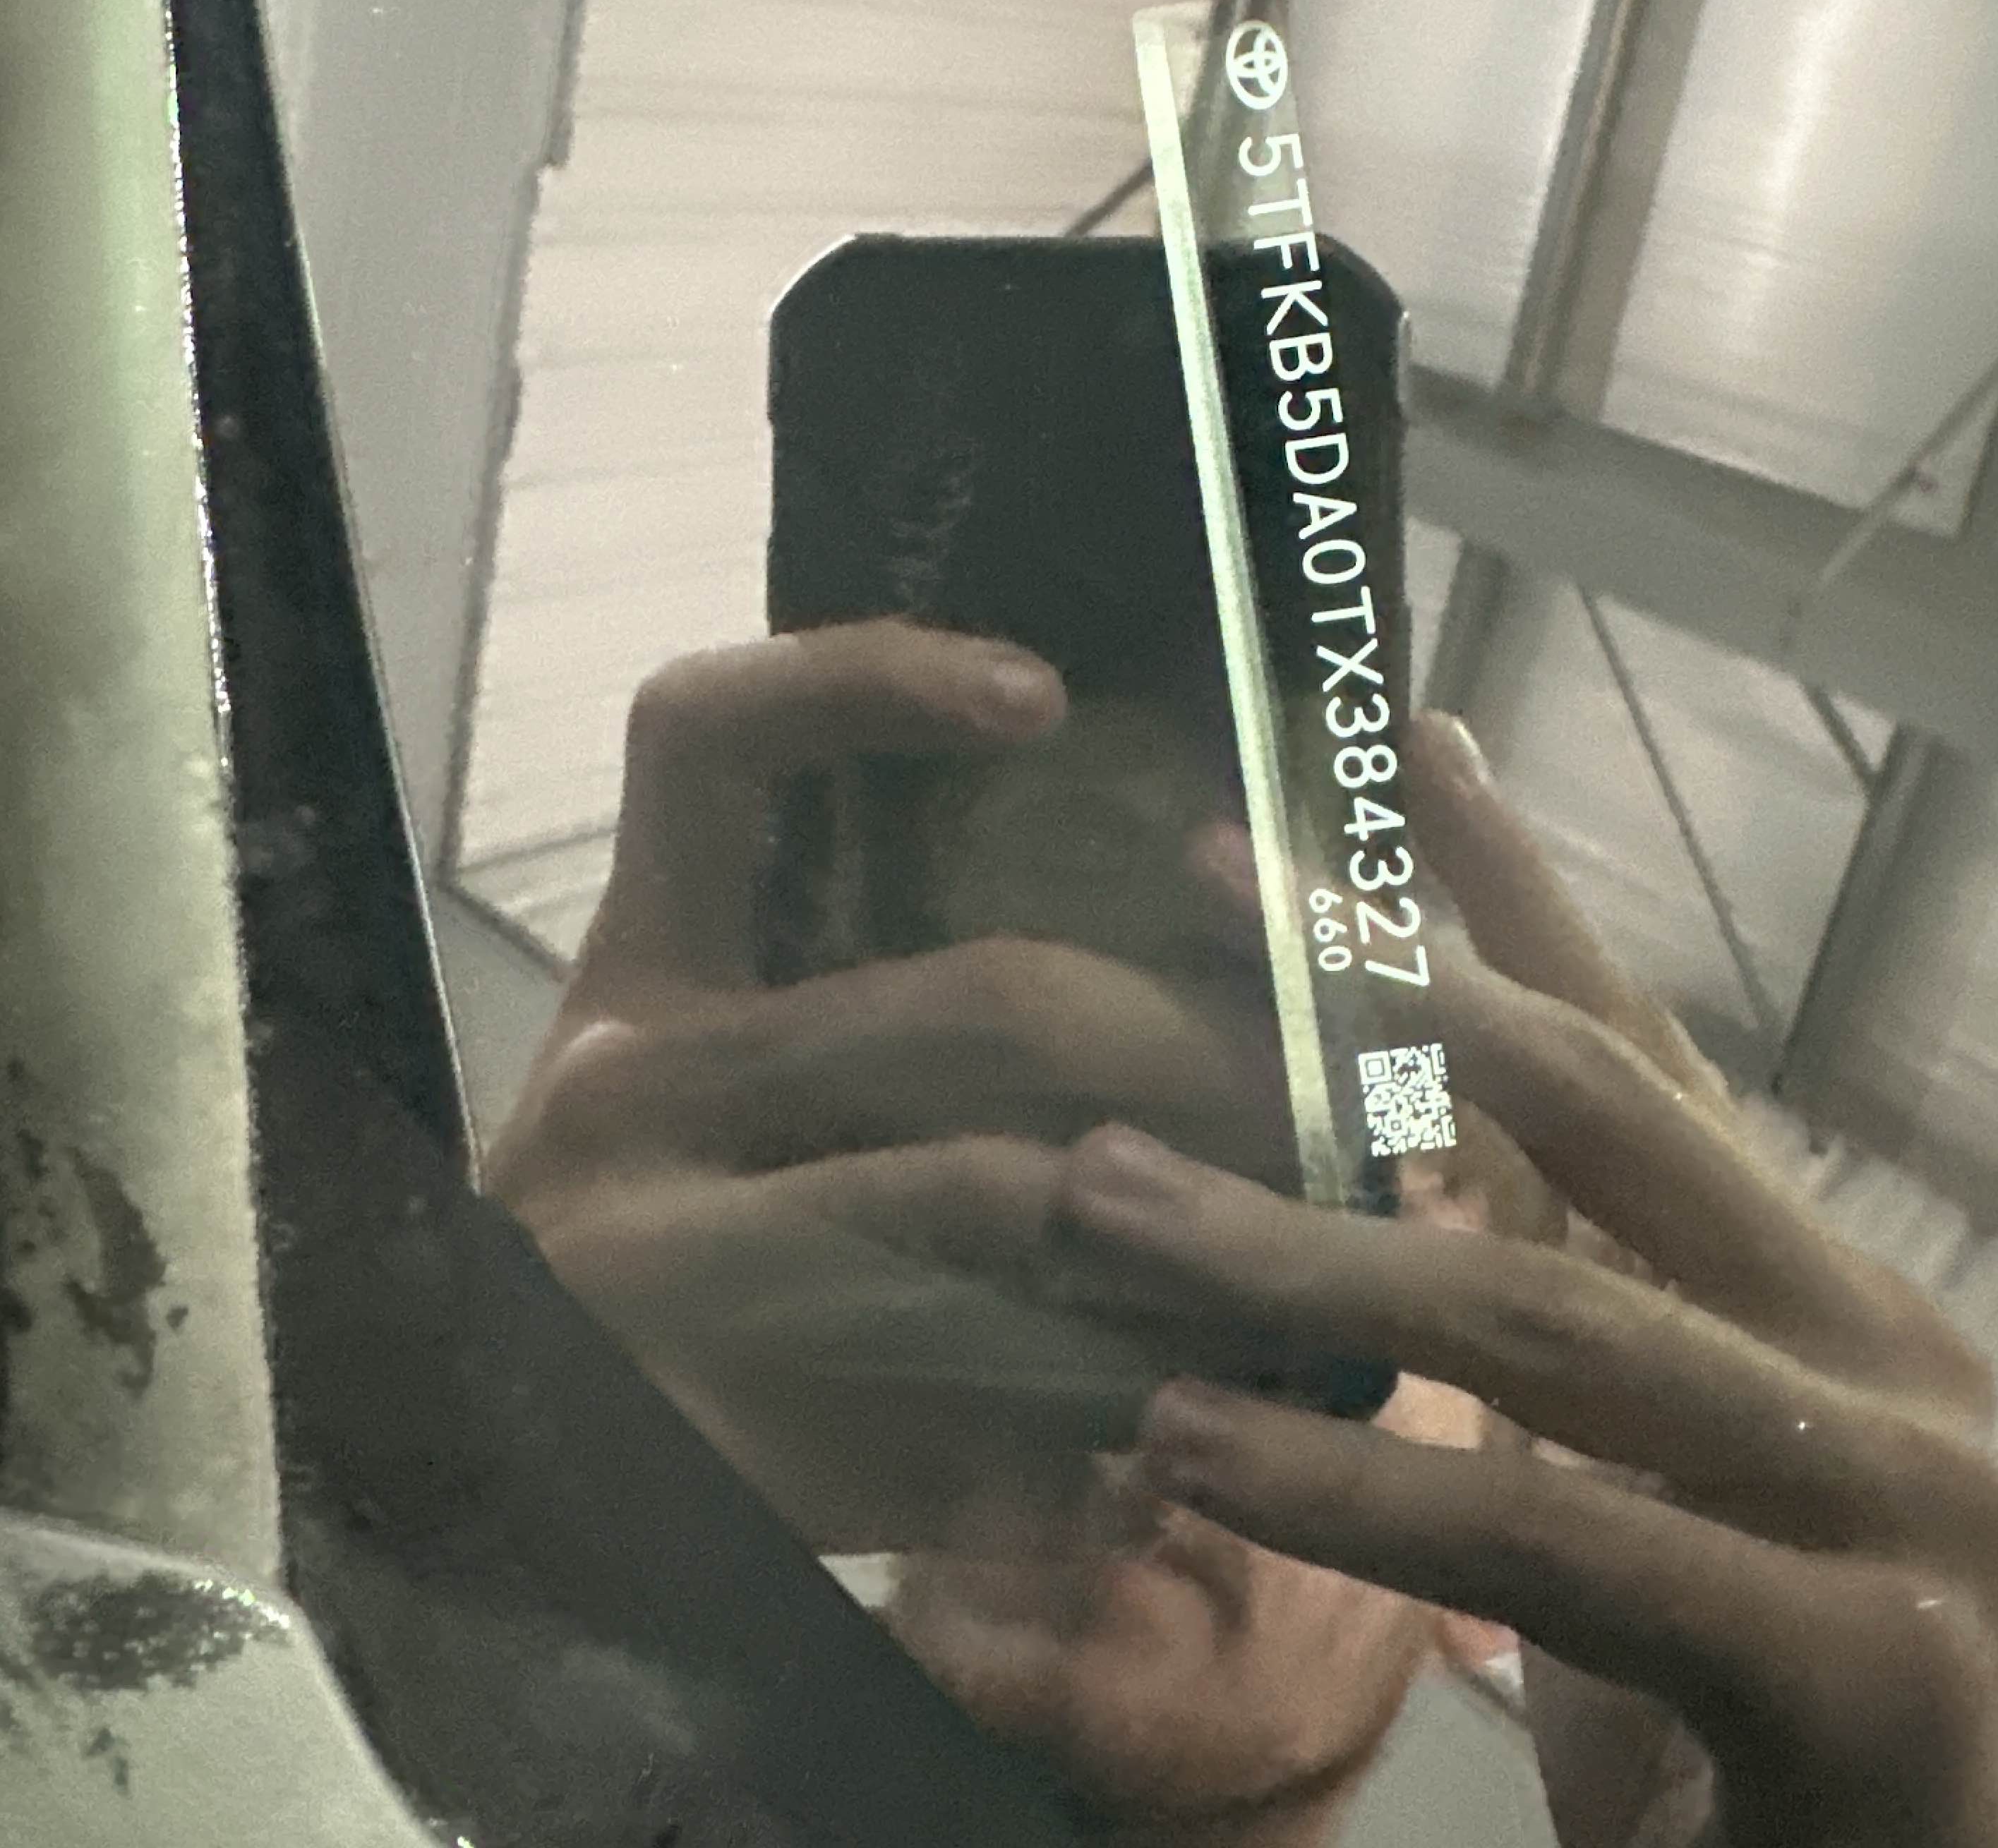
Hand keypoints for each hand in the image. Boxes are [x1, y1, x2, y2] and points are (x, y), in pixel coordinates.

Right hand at [486, 621, 1289, 1546]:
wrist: (503, 1484)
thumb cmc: (660, 1238)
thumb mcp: (712, 1082)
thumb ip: (860, 986)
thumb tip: (1129, 870)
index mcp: (638, 977)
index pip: (705, 746)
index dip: (866, 679)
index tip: (1045, 693)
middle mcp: (630, 1093)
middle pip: (971, 999)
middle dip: (1193, 1033)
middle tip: (1327, 1068)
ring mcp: (667, 1265)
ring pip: (1005, 1199)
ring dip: (1196, 1218)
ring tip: (1314, 1225)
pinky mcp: (726, 1435)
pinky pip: (981, 1402)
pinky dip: (1107, 1412)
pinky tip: (1189, 1417)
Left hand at [1044, 714, 1997, 1847]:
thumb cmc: (1723, 1725)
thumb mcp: (1622, 1474)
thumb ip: (1538, 1305)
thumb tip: (1350, 1154)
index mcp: (1829, 1297)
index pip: (1651, 1058)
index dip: (1524, 894)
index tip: (1404, 738)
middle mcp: (1895, 1360)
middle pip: (1609, 1121)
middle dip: (1394, 985)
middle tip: (1212, 867)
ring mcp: (1909, 1509)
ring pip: (1550, 1322)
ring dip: (1297, 1246)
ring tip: (1100, 1194)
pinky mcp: (1872, 1672)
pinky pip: (1562, 1538)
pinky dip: (1356, 1486)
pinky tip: (1185, 1438)